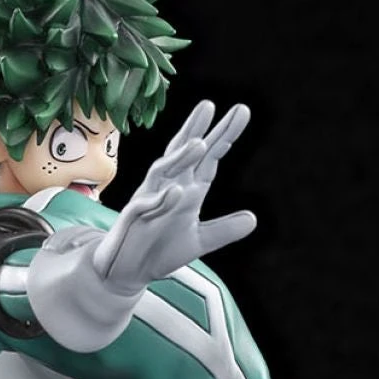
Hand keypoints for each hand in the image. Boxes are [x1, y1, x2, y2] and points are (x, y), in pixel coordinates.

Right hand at [93, 100, 255, 293]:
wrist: (124, 273)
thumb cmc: (158, 251)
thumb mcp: (198, 241)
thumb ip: (224, 229)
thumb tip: (253, 219)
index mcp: (186, 189)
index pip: (208, 158)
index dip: (223, 136)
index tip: (241, 112)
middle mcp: (167, 187)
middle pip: (183, 153)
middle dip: (196, 129)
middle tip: (209, 106)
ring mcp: (148, 201)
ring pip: (162, 172)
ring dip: (179, 158)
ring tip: (199, 144)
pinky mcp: (132, 221)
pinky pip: (145, 206)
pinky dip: (160, 199)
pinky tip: (176, 191)